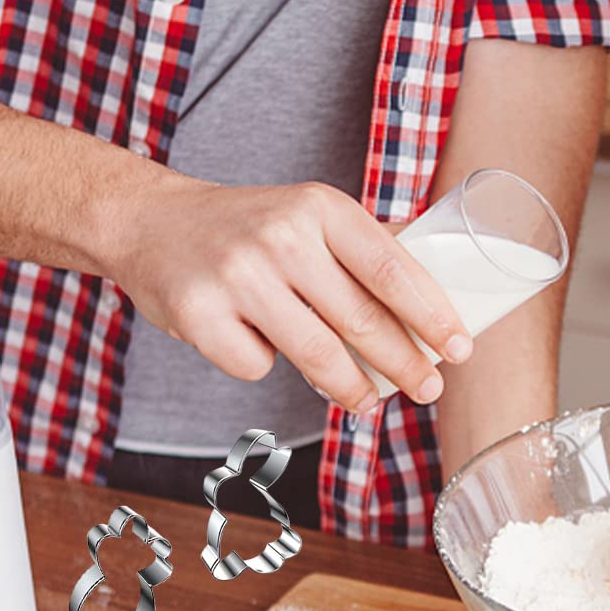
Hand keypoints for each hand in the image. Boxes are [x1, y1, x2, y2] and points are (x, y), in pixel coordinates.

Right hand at [101, 173, 472, 411]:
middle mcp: (282, 237)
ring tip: (370, 402)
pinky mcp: (199, 315)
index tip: (460, 348)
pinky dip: (268, 366)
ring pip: (317, 354)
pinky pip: (257, 366)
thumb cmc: (248, 227)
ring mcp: (238, 276)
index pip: (392, 269)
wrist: (149, 221)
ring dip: (353, 388)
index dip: (432, 315)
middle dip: (406, 364)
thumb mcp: (309, 214)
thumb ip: (365, 247)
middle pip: (361, 319)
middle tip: (430, 389)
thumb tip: (440, 289)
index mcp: (321, 208)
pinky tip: (260, 345)